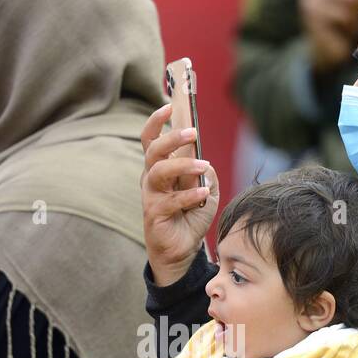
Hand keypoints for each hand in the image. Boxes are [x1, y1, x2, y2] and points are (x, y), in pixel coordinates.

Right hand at [140, 103, 218, 286]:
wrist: (182, 252)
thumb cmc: (190, 218)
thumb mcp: (205, 192)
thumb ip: (206, 175)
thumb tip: (206, 164)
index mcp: (159, 169)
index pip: (150, 140)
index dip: (155, 121)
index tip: (169, 106)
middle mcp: (151, 180)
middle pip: (153, 151)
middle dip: (171, 138)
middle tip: (192, 133)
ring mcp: (151, 197)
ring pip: (159, 172)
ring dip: (183, 166)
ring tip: (203, 166)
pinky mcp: (154, 215)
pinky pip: (170, 200)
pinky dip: (188, 195)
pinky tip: (203, 194)